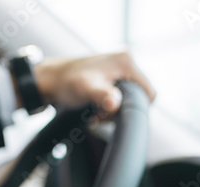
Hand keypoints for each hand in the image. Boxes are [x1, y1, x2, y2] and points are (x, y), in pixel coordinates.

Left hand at [33, 51, 156, 116]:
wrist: (50, 80)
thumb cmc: (66, 82)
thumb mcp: (86, 90)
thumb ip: (103, 96)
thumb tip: (115, 103)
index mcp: (126, 61)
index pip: (149, 92)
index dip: (136, 108)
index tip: (115, 113)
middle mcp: (125, 60)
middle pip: (138, 96)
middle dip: (121, 110)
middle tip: (101, 113)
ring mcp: (119, 67)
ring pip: (128, 97)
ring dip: (113, 109)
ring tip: (96, 111)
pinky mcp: (112, 74)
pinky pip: (119, 94)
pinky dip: (109, 104)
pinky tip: (96, 107)